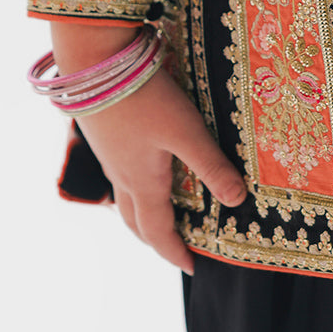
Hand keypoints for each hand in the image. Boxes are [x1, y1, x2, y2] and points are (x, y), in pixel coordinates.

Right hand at [51, 22, 247, 272]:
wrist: (94, 64)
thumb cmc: (144, 99)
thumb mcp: (186, 131)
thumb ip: (211, 165)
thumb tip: (238, 201)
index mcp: (143, 183)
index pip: (158, 231)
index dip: (174, 252)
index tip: (192, 268)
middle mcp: (122, 176)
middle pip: (136, 221)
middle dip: (156, 238)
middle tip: (176, 247)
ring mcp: (110, 156)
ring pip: (125, 198)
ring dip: (142, 213)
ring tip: (162, 212)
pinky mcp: (105, 135)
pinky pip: (119, 175)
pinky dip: (134, 186)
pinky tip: (144, 166)